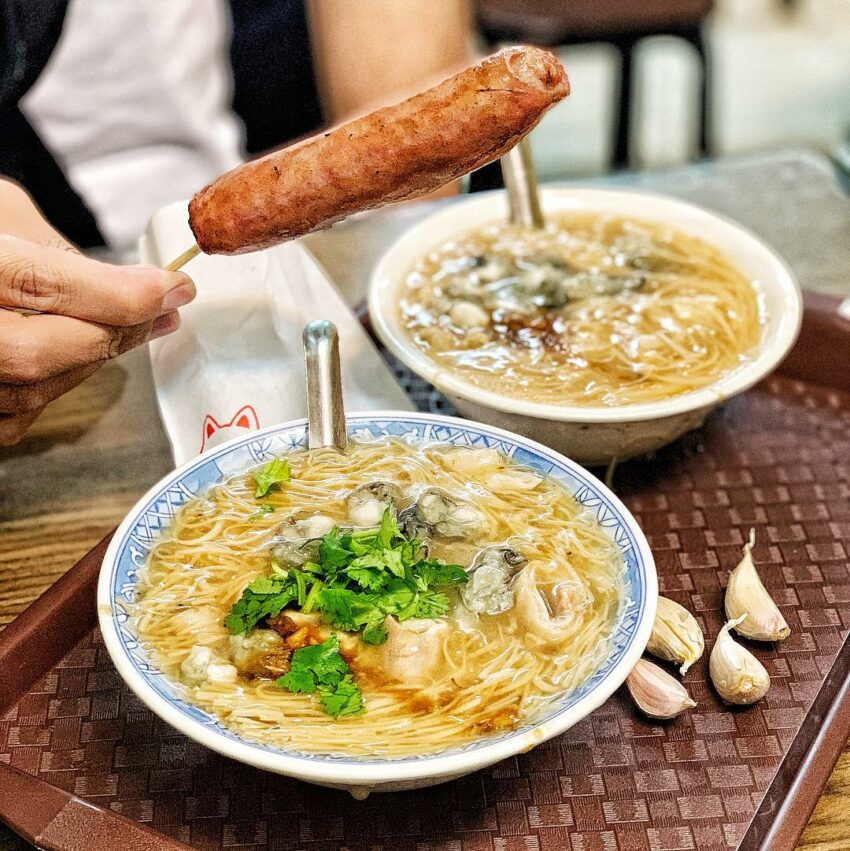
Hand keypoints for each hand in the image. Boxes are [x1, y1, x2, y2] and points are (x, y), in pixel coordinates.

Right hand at [0, 182, 194, 444]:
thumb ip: (49, 249)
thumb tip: (124, 284)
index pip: (38, 285)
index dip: (117, 293)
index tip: (172, 288)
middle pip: (37, 352)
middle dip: (114, 332)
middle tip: (164, 308)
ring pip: (30, 389)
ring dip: (94, 360)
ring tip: (137, 327)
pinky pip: (14, 414)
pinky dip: (56, 384)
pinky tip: (82, 356)